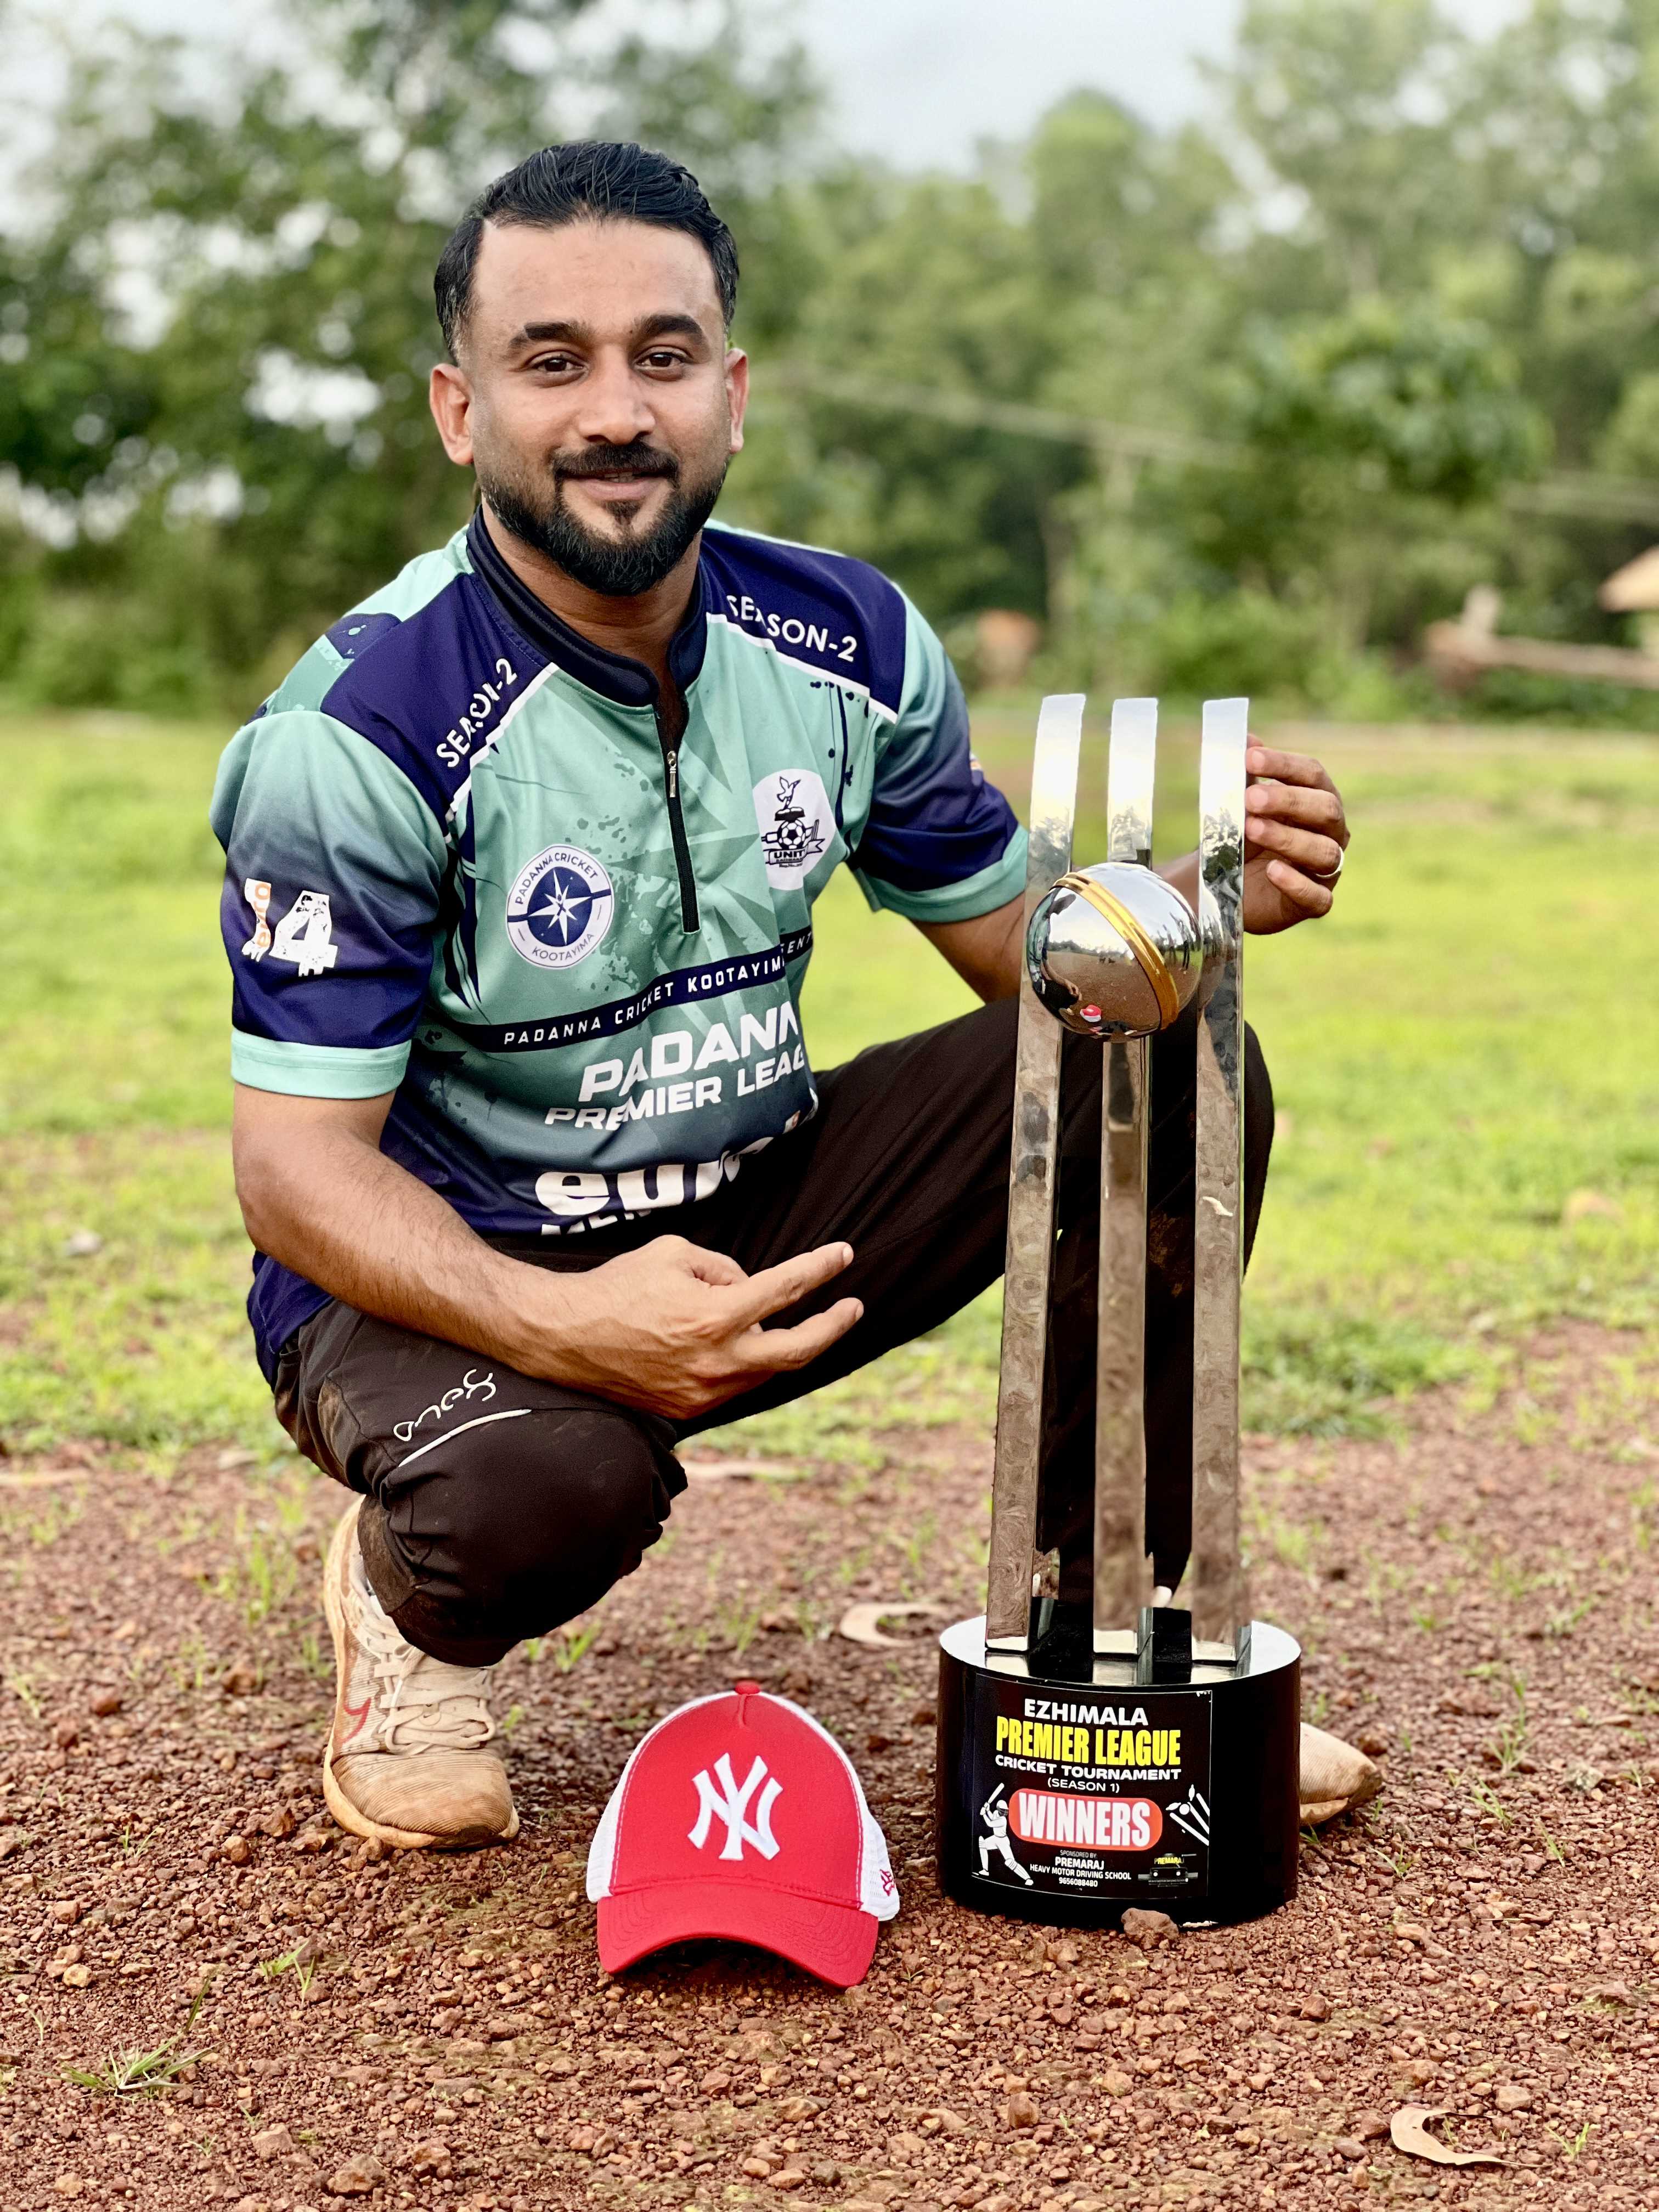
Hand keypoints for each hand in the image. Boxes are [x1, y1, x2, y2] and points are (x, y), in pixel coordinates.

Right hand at [518, 1234, 862, 1421]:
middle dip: (834, 1325)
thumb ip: (723, 1268)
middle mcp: (717, 1361)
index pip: (786, 1290)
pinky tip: (755, 1345)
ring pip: (769, 1370)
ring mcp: (705, 1391)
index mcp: (715, 1316)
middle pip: (800, 1350)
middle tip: (852, 1307)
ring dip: (789, 1345)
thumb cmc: (617, 1286)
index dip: (821, 1269)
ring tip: (801, 1321)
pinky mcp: (689, 1409)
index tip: (844, 1256)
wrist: (564, 1337)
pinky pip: (738, 1385)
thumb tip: (750, 1288)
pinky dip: (752, 1362)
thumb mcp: (674, 1253)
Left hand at [1241, 742, 1348, 934]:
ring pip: (1323, 851)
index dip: (1284, 765)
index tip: (1250, 758)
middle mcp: (1331, 832)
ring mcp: (1326, 869)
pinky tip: (1272, 870)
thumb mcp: (1240, 805)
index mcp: (1317, 799)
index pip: (1313, 775)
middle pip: (1325, 809)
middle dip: (1288, 801)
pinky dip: (1296, 883)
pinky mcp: (1315, 902)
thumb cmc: (1242, 837)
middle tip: (1249, 799)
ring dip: (1287, 838)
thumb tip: (1242, 738)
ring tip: (1252, 829)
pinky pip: (1317, 897)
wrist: (1224, 886)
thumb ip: (1245, 776)